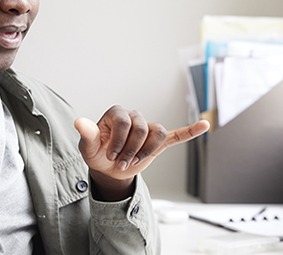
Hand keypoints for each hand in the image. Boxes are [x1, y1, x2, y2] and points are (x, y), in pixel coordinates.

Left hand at [75, 105, 209, 199]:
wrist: (108, 168)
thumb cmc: (97, 153)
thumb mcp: (88, 147)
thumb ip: (87, 134)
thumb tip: (79, 122)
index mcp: (117, 113)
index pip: (124, 121)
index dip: (118, 141)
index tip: (111, 157)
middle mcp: (134, 116)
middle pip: (141, 129)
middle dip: (131, 150)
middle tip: (121, 164)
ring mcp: (147, 128)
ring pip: (157, 133)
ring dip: (147, 150)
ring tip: (135, 162)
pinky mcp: (158, 141)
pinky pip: (176, 134)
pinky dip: (190, 131)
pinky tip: (204, 126)